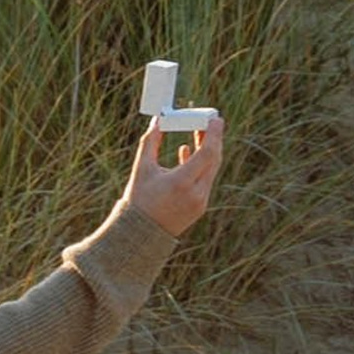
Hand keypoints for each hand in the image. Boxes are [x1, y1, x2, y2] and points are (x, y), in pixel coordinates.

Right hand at [117, 113, 223, 239]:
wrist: (140, 234)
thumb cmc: (138, 200)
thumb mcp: (142, 168)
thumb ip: (151, 142)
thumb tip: (157, 121)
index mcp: (182, 183)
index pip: (208, 153)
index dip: (214, 134)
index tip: (215, 119)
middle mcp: (196, 193)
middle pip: (214, 160)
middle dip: (213, 139)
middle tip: (208, 122)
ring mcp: (200, 202)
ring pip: (211, 170)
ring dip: (207, 151)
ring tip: (199, 133)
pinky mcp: (200, 207)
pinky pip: (205, 180)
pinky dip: (201, 166)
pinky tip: (188, 152)